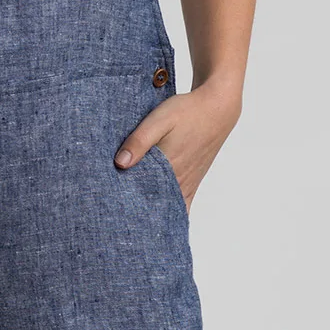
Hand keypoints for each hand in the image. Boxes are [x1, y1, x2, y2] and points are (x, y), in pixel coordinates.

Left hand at [113, 78, 241, 207]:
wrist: (217, 108)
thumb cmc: (187, 112)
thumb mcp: (159, 120)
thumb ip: (139, 141)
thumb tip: (120, 163)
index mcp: (169, 168)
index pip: (142, 197)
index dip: (127, 206)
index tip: (112, 210)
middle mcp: (180, 181)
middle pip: (154, 206)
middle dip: (137, 213)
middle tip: (118, 220)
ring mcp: (188, 183)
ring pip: (169, 208)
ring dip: (153, 213)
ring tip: (135, 221)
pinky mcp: (194, 181)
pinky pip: (183, 205)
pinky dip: (172, 212)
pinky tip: (162, 219)